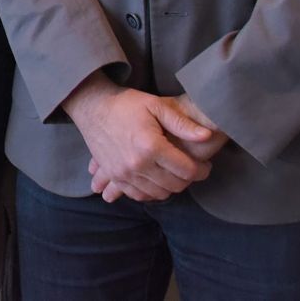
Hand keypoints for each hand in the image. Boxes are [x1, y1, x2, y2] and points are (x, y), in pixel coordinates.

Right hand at [63, 73, 221, 202]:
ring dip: (171, 186)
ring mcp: (124, 173)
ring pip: (159, 194)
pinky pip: (139, 196)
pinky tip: (156, 180)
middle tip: (191, 168)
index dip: (202, 170)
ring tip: (173, 172)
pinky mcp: (115, 176)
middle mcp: (137, 164)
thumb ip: (182, 123)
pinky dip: (151, 192)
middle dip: (188, 179)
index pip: (187, 171)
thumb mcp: (156, 105)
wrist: (92, 107)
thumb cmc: (126, 104)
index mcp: (151, 146)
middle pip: (175, 185)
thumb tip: (207, 136)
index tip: (205, 165)